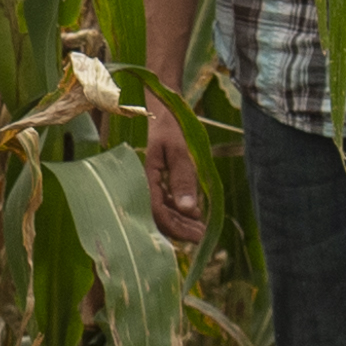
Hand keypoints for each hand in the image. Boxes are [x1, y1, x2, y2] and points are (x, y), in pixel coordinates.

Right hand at [137, 101, 205, 247]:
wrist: (162, 108)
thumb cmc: (170, 126)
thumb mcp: (180, 151)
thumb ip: (183, 179)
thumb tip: (188, 210)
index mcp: (145, 176)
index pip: (156, 212)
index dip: (176, 227)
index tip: (197, 236)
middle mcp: (143, 183)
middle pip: (157, 216)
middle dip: (180, 229)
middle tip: (202, 236)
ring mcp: (149, 182)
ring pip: (161, 211)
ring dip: (180, 222)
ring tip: (201, 229)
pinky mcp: (156, 179)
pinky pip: (164, 202)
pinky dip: (178, 210)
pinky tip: (194, 214)